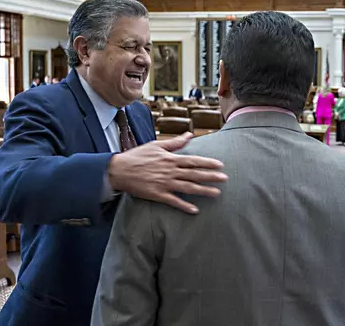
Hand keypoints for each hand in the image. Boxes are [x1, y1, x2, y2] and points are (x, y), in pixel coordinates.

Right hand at [108, 133, 226, 213]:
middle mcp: (170, 171)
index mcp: (170, 159)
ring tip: (216, 193)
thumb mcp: (156, 145)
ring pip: (187, 188)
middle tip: (225, 179)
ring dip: (203, 191)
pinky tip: (195, 210)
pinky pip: (173, 201)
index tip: (220, 165)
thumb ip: (175, 142)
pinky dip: (184, 206)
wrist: (119, 170)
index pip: (193, 161)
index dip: (207, 163)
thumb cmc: (138, 156)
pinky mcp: (157, 194)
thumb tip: (190, 135)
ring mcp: (164, 183)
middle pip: (194, 174)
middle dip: (210, 176)